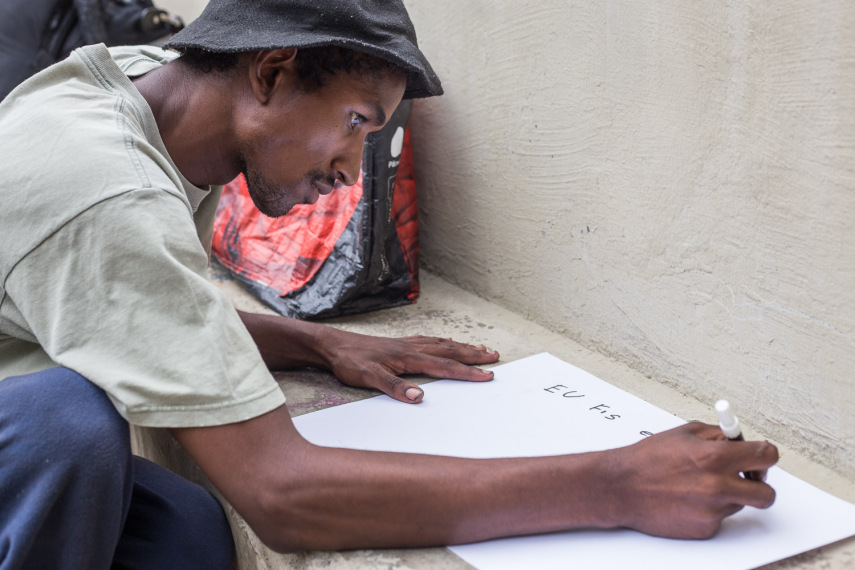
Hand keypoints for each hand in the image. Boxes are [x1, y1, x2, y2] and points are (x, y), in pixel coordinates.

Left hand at [318, 328, 499, 402]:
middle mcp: (411, 347)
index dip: (467, 372)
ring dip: (462, 346)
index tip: (488, 375)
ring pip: (441, 343)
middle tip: (495, 356)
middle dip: (473, 355)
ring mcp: (406, 344)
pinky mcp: (398, 344)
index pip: (444, 366)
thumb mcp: (368, 378)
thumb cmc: (349, 362)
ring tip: (480, 348)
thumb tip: (418, 396)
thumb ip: (394, 387)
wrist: (332, 345)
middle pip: (449, 350)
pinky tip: (447, 341)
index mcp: (408, 357)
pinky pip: (429, 340)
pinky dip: (444, 342)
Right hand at [607, 422, 777, 538]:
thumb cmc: (648, 459)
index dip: (765, 454)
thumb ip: (717, 435)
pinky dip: (709, 509)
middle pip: (767, 493)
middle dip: (760, 483)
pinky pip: (720, 518)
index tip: (760, 455)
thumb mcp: (684, 433)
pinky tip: (687, 499)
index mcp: (716, 457)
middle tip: (746, 476)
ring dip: (729, 494)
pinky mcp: (705, 529)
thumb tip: (739, 440)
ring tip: (699, 485)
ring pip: (740, 504)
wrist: (621, 487)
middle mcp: (720, 486)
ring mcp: (713, 511)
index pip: (766, 455)